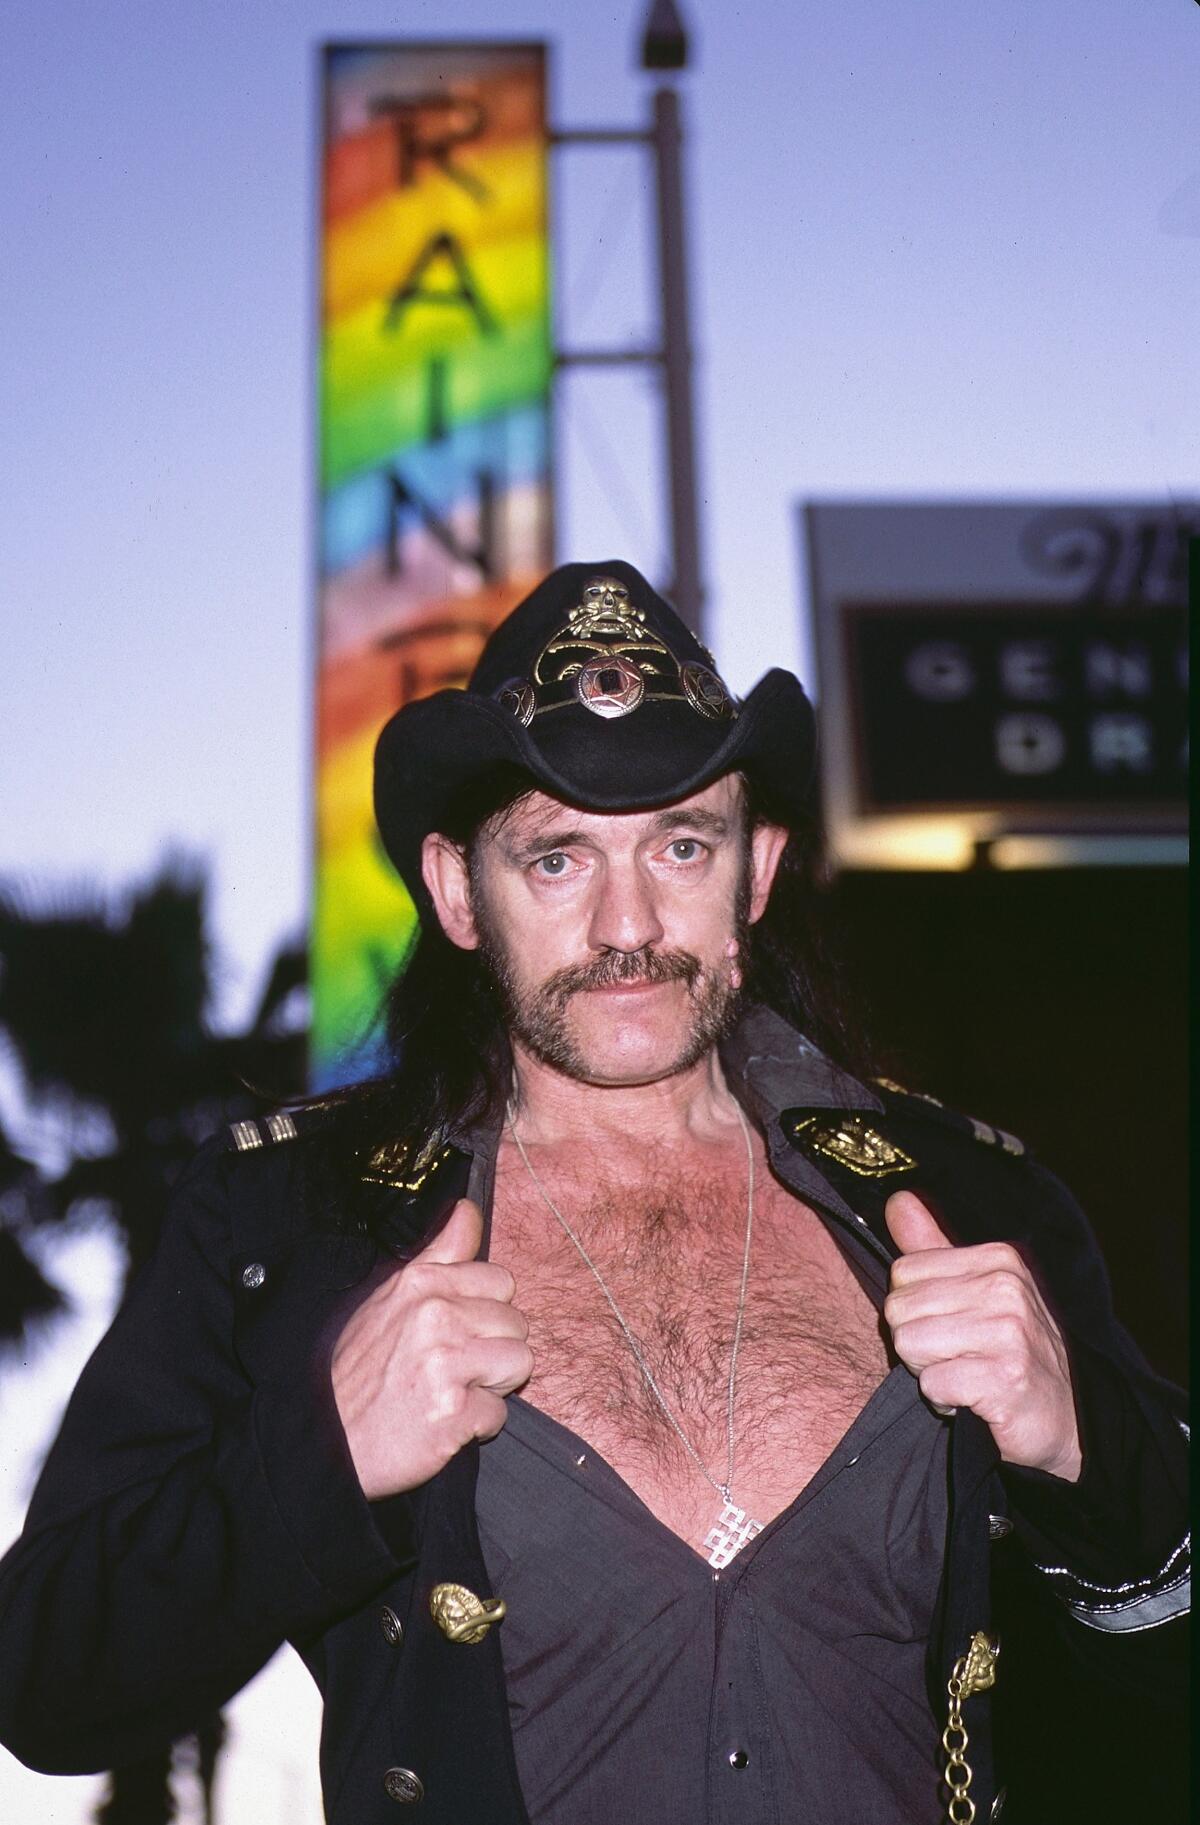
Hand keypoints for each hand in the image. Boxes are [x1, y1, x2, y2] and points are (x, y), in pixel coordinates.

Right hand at [330, 1199, 532, 1499]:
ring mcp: (446, 1363)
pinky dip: (476, 1424)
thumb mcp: (386, 1297)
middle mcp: (436, 1314)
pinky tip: (442, 1421)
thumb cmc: (356, 1372)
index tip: (457, 1328)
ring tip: (450, 1391)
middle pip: (516, 1322)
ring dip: (491, 1385)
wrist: (322, 1441)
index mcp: (420, 1282)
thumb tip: (468, 1209)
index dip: (484, 1310)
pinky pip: (499, 1413)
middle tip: (449, 1367)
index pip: (500, 1279)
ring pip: (519, 1362)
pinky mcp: (454, 1412)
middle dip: (492, 1348)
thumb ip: (438, 1255)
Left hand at [883, 1191, 1081, 1480]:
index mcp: (998, 1258)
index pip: (903, 1271)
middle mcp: (1006, 1287)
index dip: (914, 1309)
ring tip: (966, 1376)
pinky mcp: (1006, 1379)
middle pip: (899, 1309)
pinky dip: (944, 1401)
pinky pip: (932, 1384)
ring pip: (909, 1345)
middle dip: (917, 1344)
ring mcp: (1010, 1332)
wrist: (1069, 1421)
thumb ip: (932, 1246)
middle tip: (959, 1358)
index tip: (952, 1327)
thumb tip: (898, 1199)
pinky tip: (975, 1400)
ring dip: (929, 1372)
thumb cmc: (1012, 1353)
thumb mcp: (977, 1289)